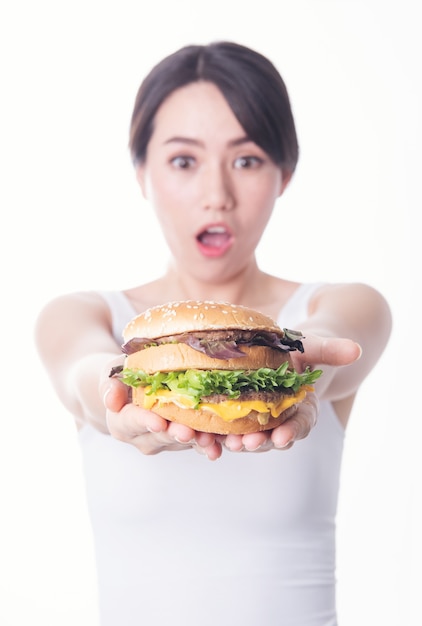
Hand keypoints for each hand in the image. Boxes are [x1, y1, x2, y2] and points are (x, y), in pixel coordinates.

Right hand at [103, 377, 222, 459]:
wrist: (138, 387)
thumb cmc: (126, 376)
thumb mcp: (112, 372)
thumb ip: (110, 384)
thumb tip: (112, 399)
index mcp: (122, 422)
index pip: (132, 422)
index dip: (145, 422)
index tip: (157, 422)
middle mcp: (144, 437)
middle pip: (161, 437)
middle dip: (175, 434)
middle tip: (187, 432)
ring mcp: (167, 440)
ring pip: (183, 442)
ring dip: (198, 442)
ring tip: (209, 440)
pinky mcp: (187, 439)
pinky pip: (200, 443)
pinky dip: (213, 444)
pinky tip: (225, 445)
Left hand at [221, 334, 359, 452]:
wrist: (278, 353)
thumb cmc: (298, 350)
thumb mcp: (313, 346)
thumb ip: (331, 349)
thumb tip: (355, 349)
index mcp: (303, 407)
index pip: (302, 423)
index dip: (294, 430)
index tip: (284, 436)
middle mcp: (282, 420)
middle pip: (273, 438)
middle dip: (261, 443)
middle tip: (247, 444)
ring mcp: (258, 422)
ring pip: (248, 439)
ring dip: (235, 444)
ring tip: (222, 445)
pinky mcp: (235, 418)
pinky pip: (226, 431)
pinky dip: (214, 437)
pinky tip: (200, 439)